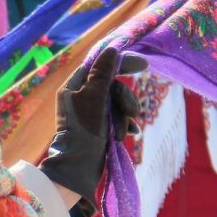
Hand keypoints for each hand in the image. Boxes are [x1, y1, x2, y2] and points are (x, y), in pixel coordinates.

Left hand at [40, 45, 145, 216]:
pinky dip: (124, 124)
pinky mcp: (99, 127)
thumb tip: (112, 50)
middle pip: (112, 85)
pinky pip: (118, 118)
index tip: (143, 64)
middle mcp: (80, 98)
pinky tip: (128, 134)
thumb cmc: (85, 130)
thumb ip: (103, 74)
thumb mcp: (96, 98)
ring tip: (123, 130)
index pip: (98, 66)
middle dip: (124, 99)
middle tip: (131, 111)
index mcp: (73, 87)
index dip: (120, 63)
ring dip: (124, 115)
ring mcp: (90, 113)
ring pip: (117, 103)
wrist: (81, 166)